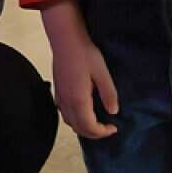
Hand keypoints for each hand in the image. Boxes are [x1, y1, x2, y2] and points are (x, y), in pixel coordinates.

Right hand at [40, 0, 118, 138]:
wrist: (64, 39)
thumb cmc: (84, 53)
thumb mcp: (102, 72)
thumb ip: (108, 93)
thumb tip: (113, 111)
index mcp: (78, 99)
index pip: (89, 127)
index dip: (103, 132)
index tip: (114, 127)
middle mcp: (66, 101)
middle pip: (78, 128)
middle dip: (94, 133)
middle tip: (107, 128)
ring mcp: (59, 96)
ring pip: (69, 122)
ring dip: (83, 127)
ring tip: (96, 122)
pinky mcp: (57, 90)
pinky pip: (64, 113)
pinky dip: (74, 119)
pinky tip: (83, 111)